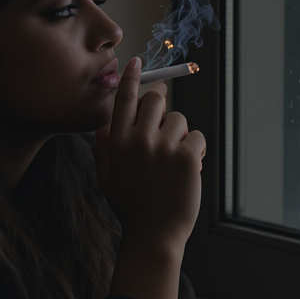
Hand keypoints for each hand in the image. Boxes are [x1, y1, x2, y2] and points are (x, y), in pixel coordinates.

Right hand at [94, 57, 205, 253]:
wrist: (154, 236)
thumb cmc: (131, 208)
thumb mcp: (106, 179)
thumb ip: (103, 150)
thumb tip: (103, 127)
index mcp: (117, 143)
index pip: (124, 99)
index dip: (131, 77)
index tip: (136, 63)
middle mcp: (138, 140)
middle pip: (155, 100)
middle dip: (161, 110)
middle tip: (164, 129)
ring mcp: (164, 148)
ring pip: (178, 120)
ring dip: (180, 136)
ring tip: (175, 161)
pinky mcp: (187, 157)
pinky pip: (196, 136)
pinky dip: (197, 150)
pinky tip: (190, 169)